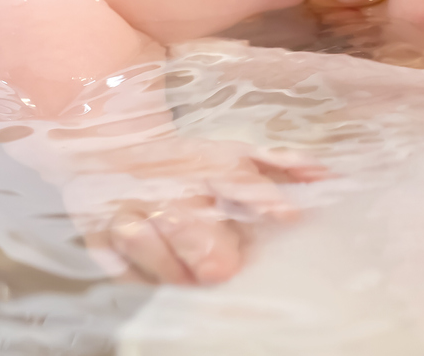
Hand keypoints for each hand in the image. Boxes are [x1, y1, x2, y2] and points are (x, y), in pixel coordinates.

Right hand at [61, 137, 326, 284]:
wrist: (111, 146)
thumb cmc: (186, 163)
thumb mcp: (233, 154)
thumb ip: (279, 166)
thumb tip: (325, 176)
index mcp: (206, 163)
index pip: (238, 178)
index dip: (264, 196)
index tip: (288, 215)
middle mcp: (167, 183)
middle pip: (188, 217)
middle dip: (205, 246)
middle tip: (222, 270)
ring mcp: (127, 208)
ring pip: (146, 241)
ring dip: (170, 265)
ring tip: (190, 278)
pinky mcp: (98, 234)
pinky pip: (119, 264)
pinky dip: (138, 275)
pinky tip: (155, 278)